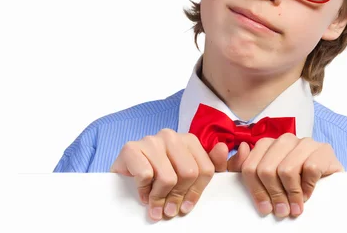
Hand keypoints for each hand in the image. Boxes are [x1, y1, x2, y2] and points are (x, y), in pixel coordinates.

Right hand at [110, 129, 224, 220]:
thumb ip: (211, 164)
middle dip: (178, 197)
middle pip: (189, 173)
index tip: (187, 206)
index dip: (196, 193)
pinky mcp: (131, 148)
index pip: (206, 169)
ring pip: (168, 178)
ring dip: (160, 197)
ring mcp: (151, 140)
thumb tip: (223, 148)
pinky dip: (143, 190)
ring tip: (155, 204)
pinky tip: (142, 192)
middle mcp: (171, 135)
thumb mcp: (187, 173)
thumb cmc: (158, 176)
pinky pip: (145, 176)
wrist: (123, 176)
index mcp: (188, 140)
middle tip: (169, 210)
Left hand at [227, 134, 343, 217]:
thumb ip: (247, 168)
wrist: (331, 183)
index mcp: (267, 145)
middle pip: (266, 170)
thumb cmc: (296, 183)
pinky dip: (308, 187)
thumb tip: (241, 149)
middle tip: (282, 210)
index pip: (249, 166)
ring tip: (296, 206)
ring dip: (291, 194)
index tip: (265, 208)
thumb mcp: (268, 179)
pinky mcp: (323, 149)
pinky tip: (309, 193)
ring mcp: (304, 142)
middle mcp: (284, 140)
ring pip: (286, 170)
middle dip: (273, 195)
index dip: (256, 191)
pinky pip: (310, 169)